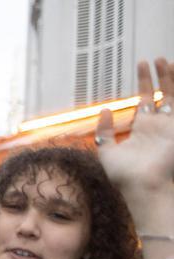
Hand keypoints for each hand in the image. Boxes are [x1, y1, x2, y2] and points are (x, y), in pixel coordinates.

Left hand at [97, 58, 173, 192]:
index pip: (146, 100)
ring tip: (164, 60)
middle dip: (159, 76)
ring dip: (170, 77)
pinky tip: (173, 72)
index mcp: (143, 130)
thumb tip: (104, 111)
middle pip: (162, 94)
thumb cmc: (126, 176)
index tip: (142, 67)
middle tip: (155, 60)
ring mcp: (171, 126)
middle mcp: (159, 126)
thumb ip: (104, 132)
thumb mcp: (107, 152)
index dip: (145, 83)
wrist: (144, 186)